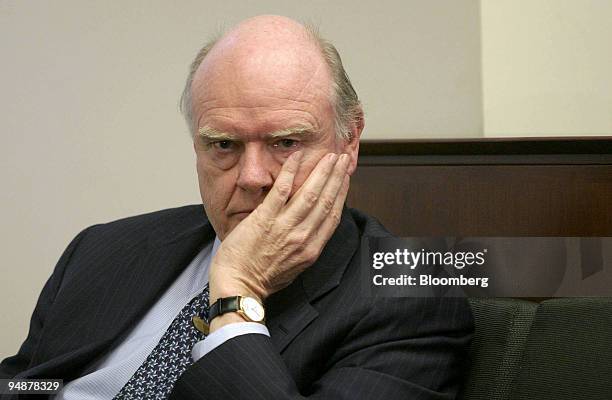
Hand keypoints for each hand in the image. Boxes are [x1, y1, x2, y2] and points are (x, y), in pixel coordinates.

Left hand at [208, 151, 349, 310]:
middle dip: (336, 177)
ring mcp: (284, 228)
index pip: (333, 216)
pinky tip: (297, 157)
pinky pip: (281, 191)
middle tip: (342, 158)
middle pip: (326, 201)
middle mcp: (302, 237)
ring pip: (310, 194)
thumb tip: (312, 230)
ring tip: (328, 156)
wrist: (239, 287)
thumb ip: (304, 247)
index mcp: (311, 249)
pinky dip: (290, 172)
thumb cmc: (261, 279)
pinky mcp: (264, 220)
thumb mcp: (293, 267)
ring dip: (321, 172)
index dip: (342, 193)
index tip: (345, 178)